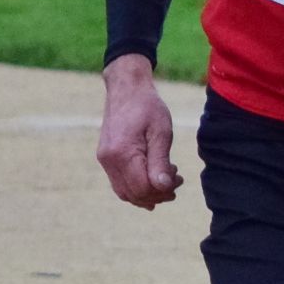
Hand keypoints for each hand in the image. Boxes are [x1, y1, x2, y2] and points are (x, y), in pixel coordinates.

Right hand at [96, 56, 183, 209]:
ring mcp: (105, 160)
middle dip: (157, 194)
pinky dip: (136, 187)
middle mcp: (109, 160)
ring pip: (125, 193)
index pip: (143, 188)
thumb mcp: (161, 132)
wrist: (126, 88)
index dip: (163, 190)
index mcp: (122, 153)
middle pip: (133, 194)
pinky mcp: (105, 158)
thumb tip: (164, 187)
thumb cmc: (147, 107)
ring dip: (147, 193)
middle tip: (176, 180)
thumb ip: (160, 161)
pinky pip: (120, 183)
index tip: (179, 177)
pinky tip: (151, 178)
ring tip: (165, 180)